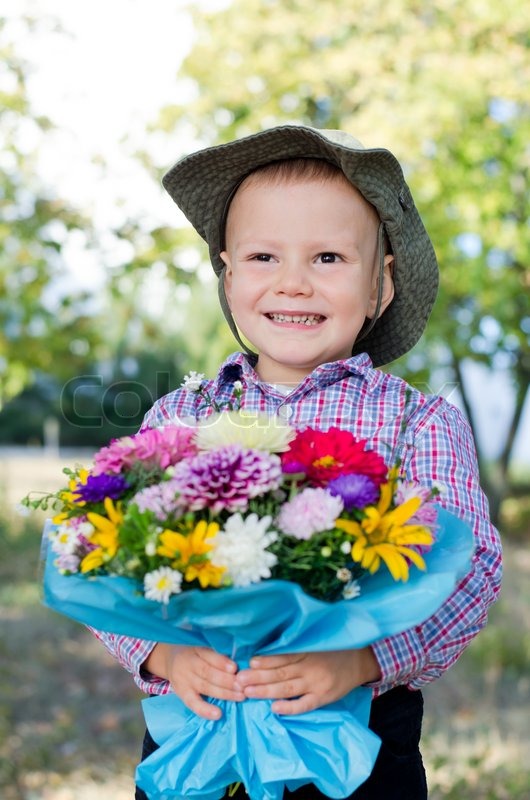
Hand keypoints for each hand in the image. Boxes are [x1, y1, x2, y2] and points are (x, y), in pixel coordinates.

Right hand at [143, 644, 244, 719]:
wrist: (170, 660)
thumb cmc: (194, 653)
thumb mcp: (203, 647)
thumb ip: (218, 653)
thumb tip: (241, 660)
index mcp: (197, 650)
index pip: (209, 656)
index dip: (221, 662)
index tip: (235, 667)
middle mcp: (190, 665)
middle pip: (208, 673)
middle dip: (227, 680)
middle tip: (243, 685)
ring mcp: (185, 680)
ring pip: (205, 687)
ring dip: (224, 693)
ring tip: (240, 696)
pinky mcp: (182, 694)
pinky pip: (193, 704)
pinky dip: (205, 710)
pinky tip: (218, 714)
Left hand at [235, 647, 380, 714]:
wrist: (359, 661)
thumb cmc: (332, 650)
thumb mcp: (314, 643)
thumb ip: (295, 648)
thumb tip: (265, 652)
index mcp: (307, 651)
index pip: (282, 656)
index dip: (265, 660)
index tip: (248, 663)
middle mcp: (310, 667)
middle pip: (281, 673)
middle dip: (258, 677)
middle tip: (239, 680)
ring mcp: (317, 684)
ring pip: (288, 688)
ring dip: (266, 691)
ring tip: (248, 693)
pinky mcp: (323, 698)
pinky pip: (304, 704)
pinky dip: (290, 707)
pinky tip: (275, 709)